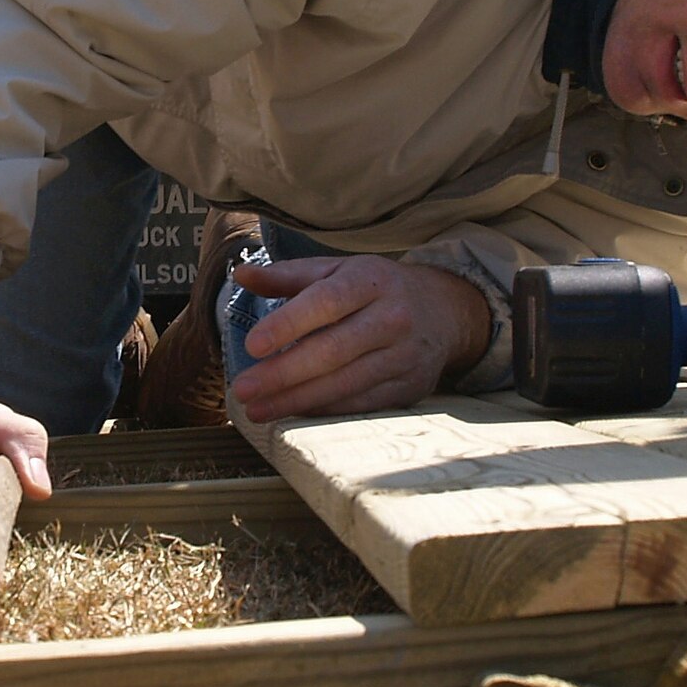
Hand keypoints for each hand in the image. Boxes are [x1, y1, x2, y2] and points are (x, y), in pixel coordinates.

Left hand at [228, 255, 489, 422]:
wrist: (445, 311)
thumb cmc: (375, 289)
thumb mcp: (337, 270)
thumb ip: (288, 275)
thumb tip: (241, 274)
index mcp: (370, 280)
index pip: (326, 302)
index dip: (288, 324)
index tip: (252, 345)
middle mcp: (392, 317)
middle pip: (332, 350)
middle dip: (283, 374)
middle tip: (243, 390)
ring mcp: (404, 355)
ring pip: (345, 383)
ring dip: (297, 401)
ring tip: (257, 410)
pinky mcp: (410, 386)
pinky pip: (361, 404)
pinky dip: (324, 412)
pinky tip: (294, 415)